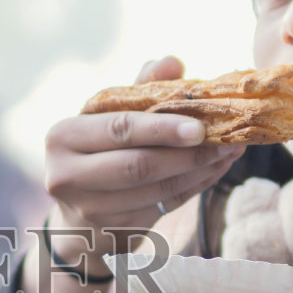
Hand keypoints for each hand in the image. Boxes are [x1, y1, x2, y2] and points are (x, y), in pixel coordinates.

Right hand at [45, 56, 243, 258]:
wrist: (79, 216)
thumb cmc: (97, 152)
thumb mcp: (107, 117)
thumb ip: (139, 88)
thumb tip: (172, 62)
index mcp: (63, 137)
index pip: (119, 129)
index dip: (161, 129)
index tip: (200, 127)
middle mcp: (67, 176)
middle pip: (137, 165)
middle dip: (187, 154)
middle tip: (225, 140)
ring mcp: (90, 209)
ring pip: (156, 189)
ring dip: (199, 170)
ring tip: (229, 151)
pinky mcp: (114, 231)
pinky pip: (164, 206)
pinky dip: (195, 187)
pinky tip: (215, 170)